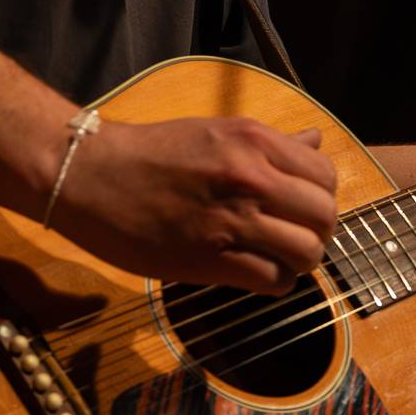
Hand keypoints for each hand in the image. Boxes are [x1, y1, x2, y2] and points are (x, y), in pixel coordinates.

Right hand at [44, 117, 340, 294]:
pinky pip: (272, 281)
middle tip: (294, 238)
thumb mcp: (215, 131)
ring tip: (276, 258)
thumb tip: (314, 141)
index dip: (320, 197)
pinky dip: (273, 283)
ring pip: (306, 252)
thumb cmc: (149, 153)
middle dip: (317, 233)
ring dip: (298, 262)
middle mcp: (251, 176)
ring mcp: (232, 219)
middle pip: (324, 216)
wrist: (89, 175)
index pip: (325, 175)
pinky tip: (255, 274)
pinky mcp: (210, 258)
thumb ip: (270, 144)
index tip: (302, 209)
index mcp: (253, 140)